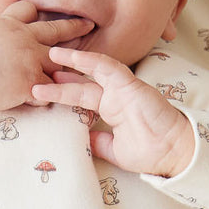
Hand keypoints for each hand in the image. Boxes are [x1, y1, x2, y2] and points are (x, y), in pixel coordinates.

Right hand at [0, 1, 94, 113]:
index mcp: (10, 24)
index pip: (30, 12)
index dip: (37, 16)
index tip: (47, 18)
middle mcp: (26, 37)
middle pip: (57, 31)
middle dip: (75, 27)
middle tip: (88, 26)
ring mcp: (31, 59)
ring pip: (58, 65)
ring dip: (61, 75)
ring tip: (70, 82)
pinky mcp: (30, 81)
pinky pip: (47, 92)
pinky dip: (42, 98)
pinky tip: (32, 100)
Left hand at [32, 47, 194, 177]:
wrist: (173, 153)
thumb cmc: (150, 153)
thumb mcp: (113, 150)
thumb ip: (96, 141)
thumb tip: (77, 138)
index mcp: (111, 109)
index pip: (81, 98)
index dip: (61, 94)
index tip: (40, 92)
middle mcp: (114, 96)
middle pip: (81, 83)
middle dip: (58, 77)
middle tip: (35, 70)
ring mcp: (122, 89)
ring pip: (93, 70)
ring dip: (71, 61)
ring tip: (50, 54)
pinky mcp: (131, 84)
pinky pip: (108, 67)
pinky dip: (90, 60)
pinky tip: (72, 55)